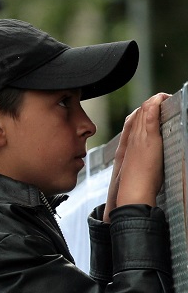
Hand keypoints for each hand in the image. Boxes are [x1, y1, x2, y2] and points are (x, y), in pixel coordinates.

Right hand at [105, 92, 169, 220]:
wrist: (131, 194)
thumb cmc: (134, 188)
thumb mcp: (134, 171)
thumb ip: (139, 162)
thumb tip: (147, 160)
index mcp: (127, 146)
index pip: (133, 121)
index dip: (143, 112)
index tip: (154, 109)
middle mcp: (131, 140)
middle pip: (138, 113)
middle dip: (151, 103)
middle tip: (164, 101)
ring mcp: (138, 139)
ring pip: (143, 111)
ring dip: (155, 101)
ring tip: (166, 98)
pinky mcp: (147, 140)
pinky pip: (149, 117)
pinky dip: (155, 105)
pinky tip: (161, 99)